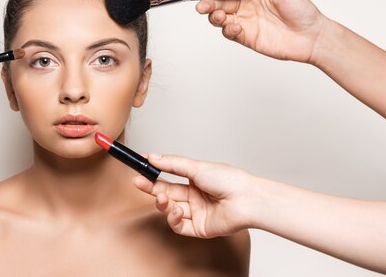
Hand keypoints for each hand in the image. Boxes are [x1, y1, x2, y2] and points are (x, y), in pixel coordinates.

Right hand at [133, 154, 254, 237]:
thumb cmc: (229, 181)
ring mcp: (197, 213)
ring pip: (171, 209)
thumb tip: (153, 157)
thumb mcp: (196, 167)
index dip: (154, 174)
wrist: (247, 200)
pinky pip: (180, 226)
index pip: (169, 177)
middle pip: (167, 193)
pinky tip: (177, 211)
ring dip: (163, 204)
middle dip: (152, 188)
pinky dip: (174, 218)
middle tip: (138, 182)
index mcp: (196, 181)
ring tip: (161, 198)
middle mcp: (195, 197)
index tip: (140, 168)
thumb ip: (172, 164)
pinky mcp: (199, 228)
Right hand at [193, 0, 328, 62]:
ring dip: (213, 15)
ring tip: (216, 15)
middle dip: (206, 1)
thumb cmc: (301, 10)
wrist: (312, 37)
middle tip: (201, 4)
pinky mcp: (246, 37)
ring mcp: (244, 21)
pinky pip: (229, 32)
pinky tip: (235, 27)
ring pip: (219, 17)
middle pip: (218, 0)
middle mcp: (245, 5)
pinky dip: (228, 29)